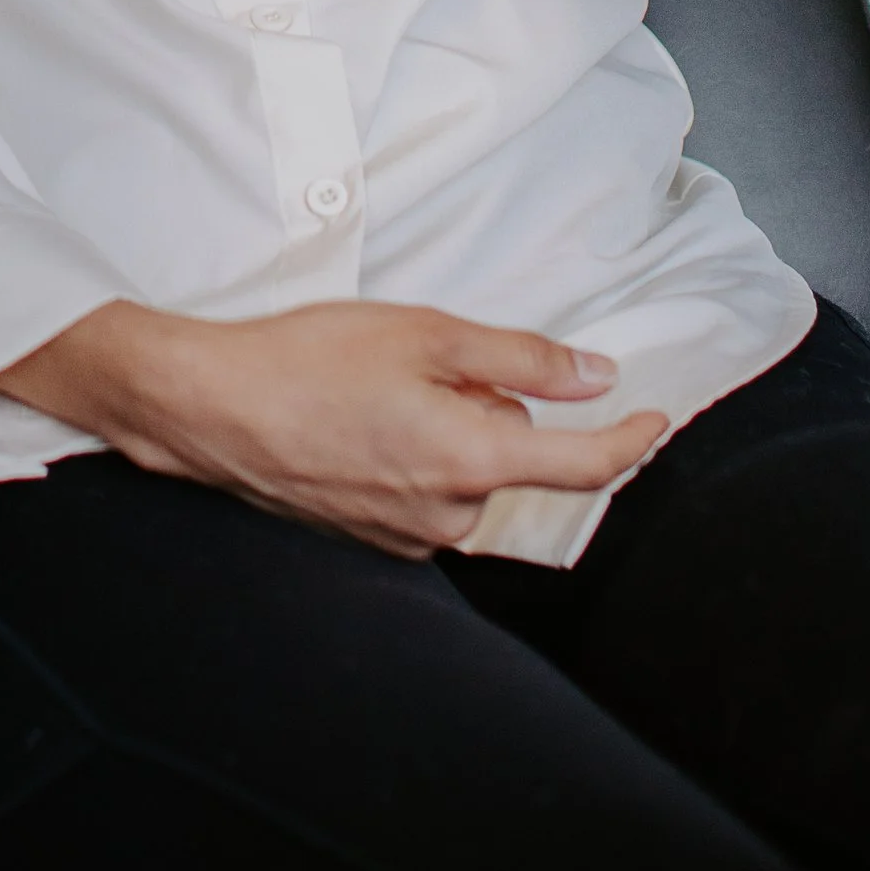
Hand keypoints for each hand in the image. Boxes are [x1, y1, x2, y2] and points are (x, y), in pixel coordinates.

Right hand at [0, 297, 664, 558]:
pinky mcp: (373, 538)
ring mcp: (409, 535)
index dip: (630, 442)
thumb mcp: (424, 332)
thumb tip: (595, 376)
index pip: (583, 467)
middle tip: (431, 356)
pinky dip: (416, 454)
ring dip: (452, 431)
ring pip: (466, 474)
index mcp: (471, 461)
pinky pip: (424, 493)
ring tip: (381, 382)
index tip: (657, 418)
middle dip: (495, 409)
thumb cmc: (311, 359)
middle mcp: (449, 515)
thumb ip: (520, 358)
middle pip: (512, 458)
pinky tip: (361, 415)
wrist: (213, 407)